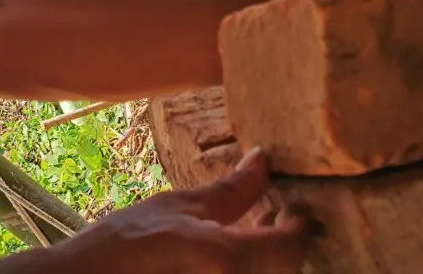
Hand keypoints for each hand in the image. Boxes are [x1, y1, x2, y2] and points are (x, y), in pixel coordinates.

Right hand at [41, 147, 307, 272]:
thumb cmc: (123, 245)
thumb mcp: (177, 206)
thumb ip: (230, 190)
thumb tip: (263, 161)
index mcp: (229, 259)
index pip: (293, 245)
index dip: (299, 223)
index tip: (291, 205)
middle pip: (285, 267)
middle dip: (285, 241)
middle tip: (275, 213)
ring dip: (269, 256)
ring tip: (255, 230)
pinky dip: (249, 266)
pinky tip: (231, 254)